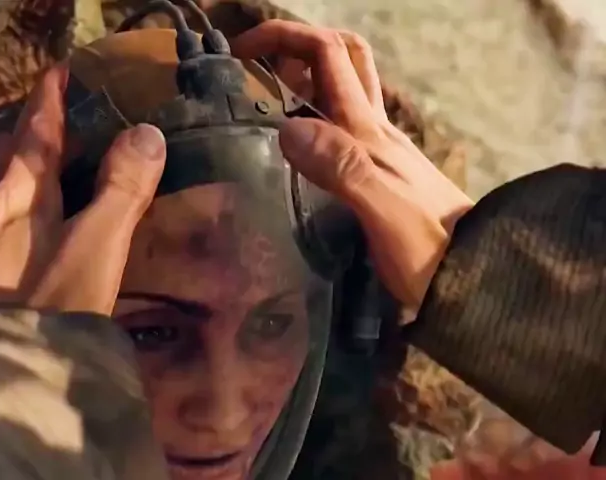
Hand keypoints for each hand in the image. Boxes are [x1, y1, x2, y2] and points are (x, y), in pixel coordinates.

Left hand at [0, 63, 166, 313]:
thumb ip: (121, 191)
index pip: (34, 135)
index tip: (58, 73)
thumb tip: (144, 133)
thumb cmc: (52, 311)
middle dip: (20, 137)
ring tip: (12, 179)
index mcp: (18, 199)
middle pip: (1, 163)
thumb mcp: (98, 248)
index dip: (47, 102)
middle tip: (39, 123)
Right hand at [230, 21, 473, 314]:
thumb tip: (286, 128)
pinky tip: (296, 146)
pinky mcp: (380, 173)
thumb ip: (340, 167)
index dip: (284, 37)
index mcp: (367, 130)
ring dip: (308, 76)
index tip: (240, 52)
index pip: (328, 55)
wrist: (475, 279)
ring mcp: (380, 150)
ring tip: (269, 99)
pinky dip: (315, 115)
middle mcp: (374, 129)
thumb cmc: (426, 252)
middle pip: (343, 57)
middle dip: (298, 45)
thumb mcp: (382, 211)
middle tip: (259, 67)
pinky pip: (342, 125)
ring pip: (345, 88)